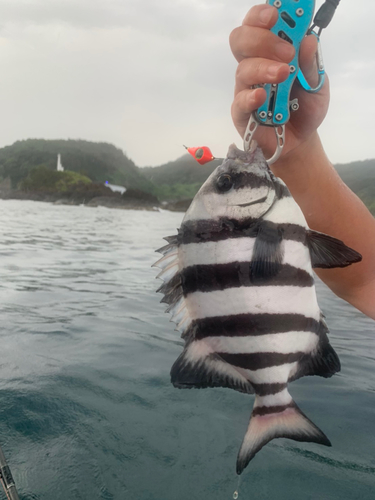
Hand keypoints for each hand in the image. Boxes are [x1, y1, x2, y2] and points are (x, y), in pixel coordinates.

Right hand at [229, 4, 329, 162]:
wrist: (300, 141)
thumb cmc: (305, 109)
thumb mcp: (317, 85)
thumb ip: (310, 65)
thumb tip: (308, 40)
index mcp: (270, 52)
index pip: (257, 25)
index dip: (260, 15)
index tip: (275, 15)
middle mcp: (254, 66)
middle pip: (241, 40)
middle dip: (260, 39)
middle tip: (286, 50)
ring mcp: (245, 89)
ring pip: (242, 69)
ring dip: (263, 68)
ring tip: (284, 74)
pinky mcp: (241, 114)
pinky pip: (239, 102)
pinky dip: (250, 97)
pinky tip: (262, 96)